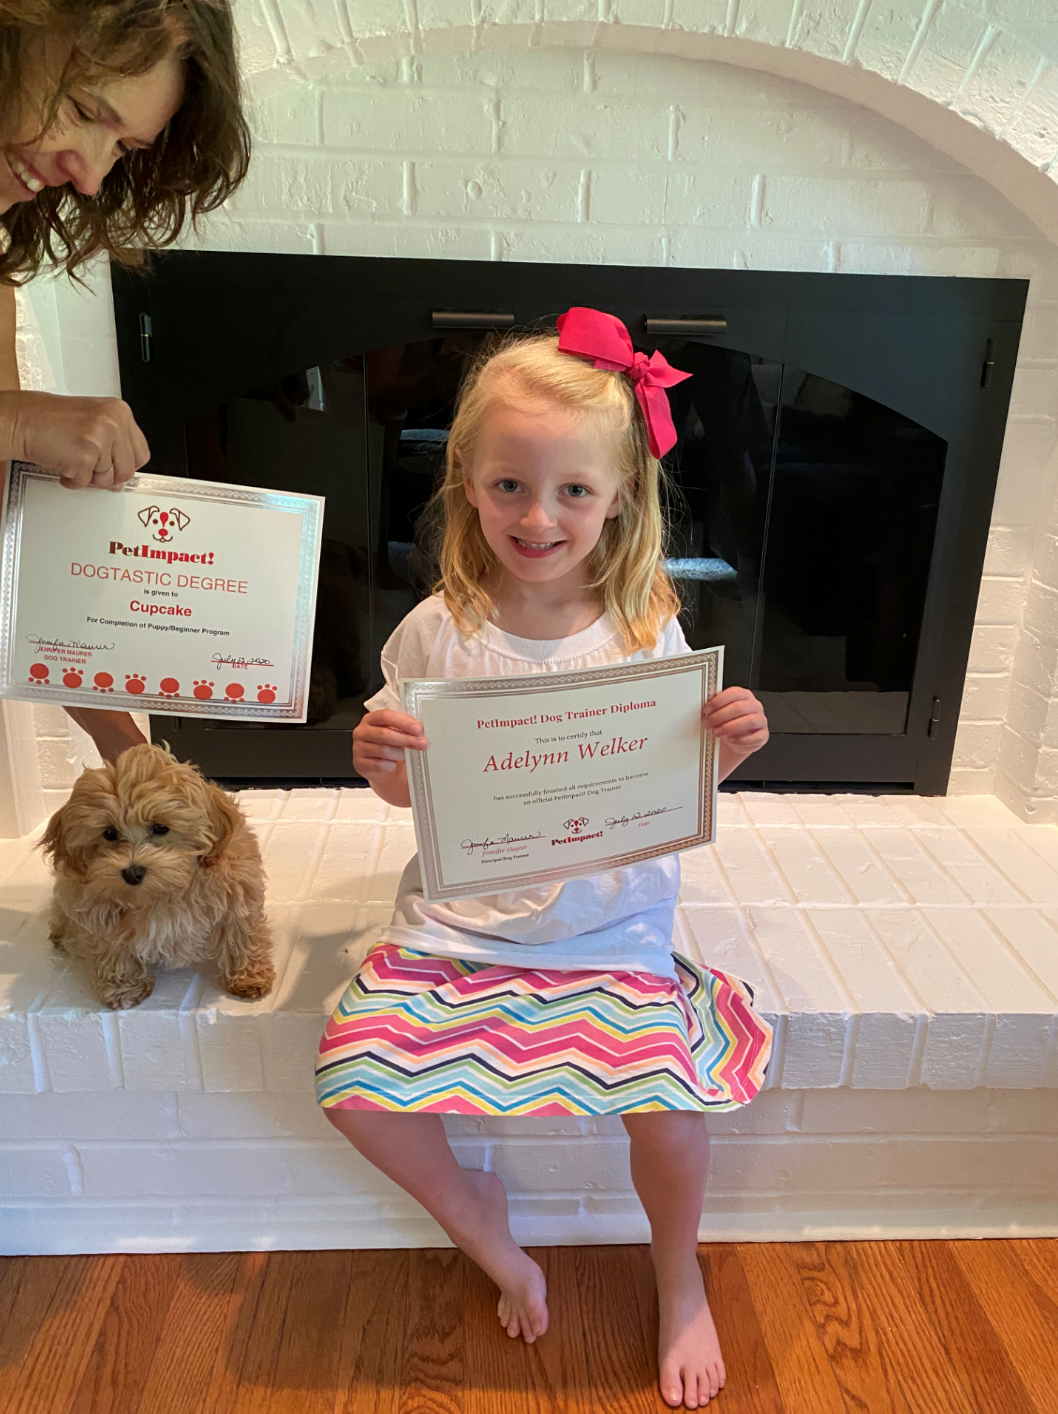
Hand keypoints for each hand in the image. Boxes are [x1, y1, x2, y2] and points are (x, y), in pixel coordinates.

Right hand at [0, 390, 149, 489]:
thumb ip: (114, 444)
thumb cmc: (50, 420)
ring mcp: (100, 439)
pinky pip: (86, 483)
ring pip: (108, 479)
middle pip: (128, 469)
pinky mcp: (85, 457)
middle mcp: (113, 422)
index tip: (116, 467)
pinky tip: (63, 462)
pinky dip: (73, 480)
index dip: (127, 465)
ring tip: (73, 458)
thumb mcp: (93, 421)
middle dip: (109, 475)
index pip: (142, 452)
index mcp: (119, 411)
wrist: (21, 420)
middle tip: (91, 467)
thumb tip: (123, 475)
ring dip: (88, 477)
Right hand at [353, 709, 427, 804]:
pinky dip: (391, 765)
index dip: (402, 722)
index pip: (384, 716)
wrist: (379, 767)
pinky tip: (395, 764)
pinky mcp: (360, 764)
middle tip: (421, 743)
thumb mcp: (396, 731)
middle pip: (384, 734)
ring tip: (409, 756)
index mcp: (370, 719)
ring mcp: (358, 748)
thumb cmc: (389, 745)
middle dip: (406, 739)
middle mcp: (361, 732)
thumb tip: (419, 728)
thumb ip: (405, 726)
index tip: (418, 729)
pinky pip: (379, 765)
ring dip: (400, 754)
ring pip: (383, 750)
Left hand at [702, 685, 768, 780]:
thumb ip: (715, 702)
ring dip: (729, 727)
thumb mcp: (719, 710)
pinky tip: (730, 740)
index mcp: (744, 695)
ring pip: (749, 721)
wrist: (733, 741)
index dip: (718, 701)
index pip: (734, 693)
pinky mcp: (763, 735)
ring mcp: (760, 720)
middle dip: (720, 716)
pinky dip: (741, 739)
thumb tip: (706, 694)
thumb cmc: (726, 723)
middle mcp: (754, 706)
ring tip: (716, 732)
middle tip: (708, 723)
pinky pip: (755, 737)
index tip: (706, 710)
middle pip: (740, 707)